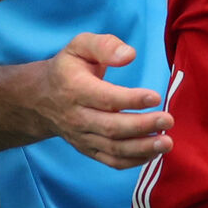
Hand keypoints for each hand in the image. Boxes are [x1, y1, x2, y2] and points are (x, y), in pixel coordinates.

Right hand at [30, 33, 172, 169]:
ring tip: (167, 143)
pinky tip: (153, 153)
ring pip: (113, 148)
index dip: (131, 99)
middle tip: (168, 120)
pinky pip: (110, 160)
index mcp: (75, 89)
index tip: (155, 97)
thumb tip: (130, 55)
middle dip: (142, 126)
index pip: (105, 98)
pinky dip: (133, 161)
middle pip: (111, 127)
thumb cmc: (68, 68)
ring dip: (142, 148)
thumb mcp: (79, 46)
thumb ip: (104, 45)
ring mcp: (81, 136)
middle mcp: (76, 116)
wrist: (40, 99)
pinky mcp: (87, 149)